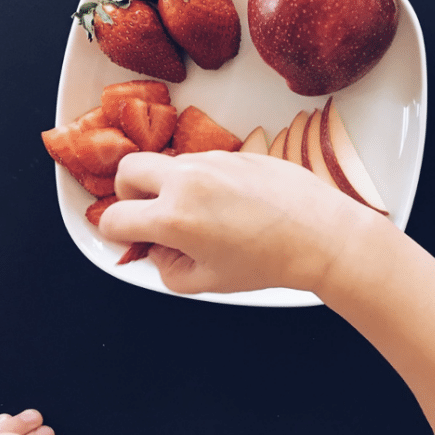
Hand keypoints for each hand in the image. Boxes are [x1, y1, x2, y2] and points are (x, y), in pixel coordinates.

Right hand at [98, 151, 373, 293]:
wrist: (320, 235)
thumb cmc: (269, 261)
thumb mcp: (207, 281)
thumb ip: (166, 269)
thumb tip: (155, 251)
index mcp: (174, 217)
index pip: (114, 217)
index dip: (118, 234)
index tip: (131, 239)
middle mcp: (188, 180)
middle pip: (128, 170)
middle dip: (129, 194)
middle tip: (150, 215)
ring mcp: (213, 161)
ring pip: (170, 164)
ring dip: (170, 185)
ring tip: (202, 215)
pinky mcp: (237, 152)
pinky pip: (205, 162)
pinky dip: (204, 180)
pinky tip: (232, 205)